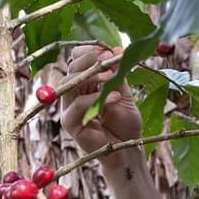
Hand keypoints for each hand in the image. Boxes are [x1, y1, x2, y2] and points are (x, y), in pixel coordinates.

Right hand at [60, 45, 142, 166]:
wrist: (128, 150)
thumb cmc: (126, 124)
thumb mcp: (123, 94)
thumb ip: (118, 74)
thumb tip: (117, 48)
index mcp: (85, 85)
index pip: (77, 61)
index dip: (88, 52)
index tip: (106, 49)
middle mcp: (73, 95)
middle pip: (72, 69)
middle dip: (90, 60)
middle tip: (107, 57)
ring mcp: (69, 109)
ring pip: (72, 83)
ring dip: (92, 76)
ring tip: (111, 76)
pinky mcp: (70, 123)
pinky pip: (77, 105)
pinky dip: (95, 98)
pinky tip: (113, 97)